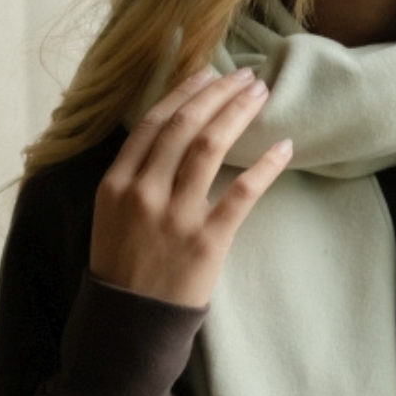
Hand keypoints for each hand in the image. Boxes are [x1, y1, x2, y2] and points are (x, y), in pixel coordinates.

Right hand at [89, 67, 292, 306]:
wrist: (131, 322)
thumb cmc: (124, 265)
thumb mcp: (111, 213)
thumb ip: (133, 173)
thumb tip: (171, 129)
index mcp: (116, 182)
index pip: (154, 122)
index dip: (184, 92)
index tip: (209, 73)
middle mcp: (144, 193)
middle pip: (185, 126)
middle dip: (219, 93)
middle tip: (246, 76)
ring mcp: (176, 217)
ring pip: (211, 148)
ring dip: (239, 114)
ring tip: (260, 95)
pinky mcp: (207, 241)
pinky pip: (242, 194)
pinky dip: (265, 166)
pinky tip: (284, 146)